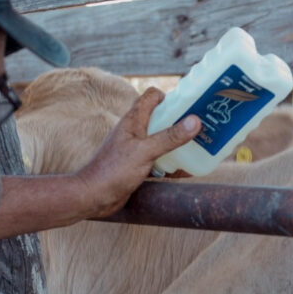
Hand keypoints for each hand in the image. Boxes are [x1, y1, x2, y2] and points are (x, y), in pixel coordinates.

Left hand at [75, 87, 200, 216]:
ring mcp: (135, 149)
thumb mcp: (145, 152)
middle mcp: (134, 132)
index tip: (188, 105)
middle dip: (179, 121)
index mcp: (133, 120)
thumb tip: (195, 121)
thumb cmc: (113, 171)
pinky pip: (158, 161)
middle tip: (200, 127)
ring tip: (198, 146)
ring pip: (161, 141)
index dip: (169, 97)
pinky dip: (171, 163)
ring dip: (177, 143)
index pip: (152, 96)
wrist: (92, 197)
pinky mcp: (137, 166)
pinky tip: (185, 170)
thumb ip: (169, 137)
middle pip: (160, 118)